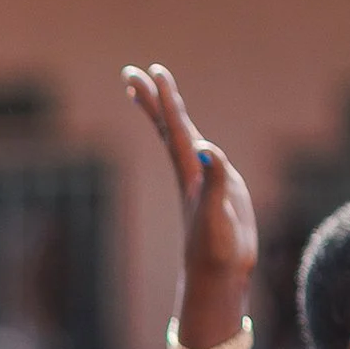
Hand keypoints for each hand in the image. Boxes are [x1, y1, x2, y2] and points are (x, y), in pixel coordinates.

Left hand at [123, 64, 256, 294]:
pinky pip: (200, 154)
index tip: (153, 72)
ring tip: (153, 91)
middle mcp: (191, 172)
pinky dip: (192, 136)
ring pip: (181, 138)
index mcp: (191, 174)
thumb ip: (216, 181)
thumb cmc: (217, 251)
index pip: (176, 127)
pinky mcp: (216, 188)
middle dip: (152, 99)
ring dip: (166, 114)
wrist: (218, 276)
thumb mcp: (218, 216)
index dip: (165, 99)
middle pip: (169, 127)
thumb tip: (208, 149)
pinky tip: (192, 134)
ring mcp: (202, 179)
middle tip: (132, 72)